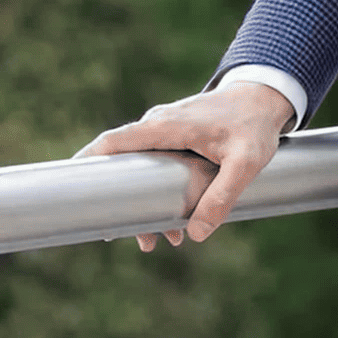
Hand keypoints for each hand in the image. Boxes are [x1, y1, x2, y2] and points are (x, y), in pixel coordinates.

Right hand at [76, 81, 294, 249]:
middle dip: (122, 206)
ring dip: (145, 206)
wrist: (270, 96)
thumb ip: (224, 195)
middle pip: (123, 166)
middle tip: (131, 239)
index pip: (113, 142)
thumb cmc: (256, 124)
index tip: (67, 189)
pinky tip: (173, 223)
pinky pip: (156, 167)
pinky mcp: (178, 137)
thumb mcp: (248, 161)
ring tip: (161, 241)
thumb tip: (196, 234)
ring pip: (141, 172)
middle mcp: (159, 125)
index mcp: (165, 126)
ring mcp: (167, 130)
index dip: (86, 163)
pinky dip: (157, 193)